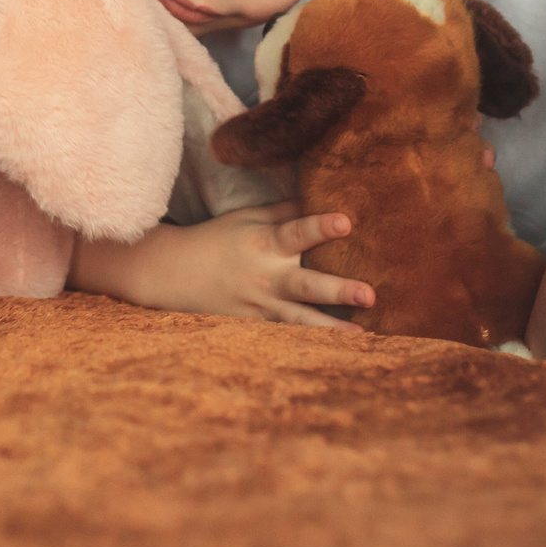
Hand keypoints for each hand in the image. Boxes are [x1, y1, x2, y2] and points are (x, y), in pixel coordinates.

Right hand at [135, 202, 371, 327]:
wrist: (176, 273)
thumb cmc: (218, 238)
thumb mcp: (249, 217)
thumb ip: (286, 211)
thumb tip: (323, 194)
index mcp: (264, 243)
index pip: (296, 232)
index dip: (320, 227)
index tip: (346, 222)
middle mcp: (266, 276)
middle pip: (306, 285)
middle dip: (338, 290)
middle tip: (369, 294)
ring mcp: (262, 305)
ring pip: (301, 319)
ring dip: (333, 328)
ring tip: (362, 336)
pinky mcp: (257, 326)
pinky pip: (287, 336)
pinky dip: (309, 343)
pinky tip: (336, 353)